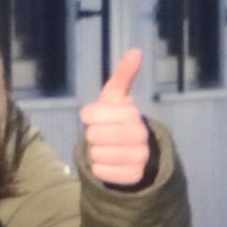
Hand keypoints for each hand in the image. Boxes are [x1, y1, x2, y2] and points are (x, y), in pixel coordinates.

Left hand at [79, 48, 152, 187]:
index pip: (89, 114)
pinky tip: (109, 163)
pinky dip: (100, 169)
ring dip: (95, 153)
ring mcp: (139, 155)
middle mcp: (140, 133)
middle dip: (92, 137)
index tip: (95, 118)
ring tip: (106, 149)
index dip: (87, 118)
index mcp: (132, 112)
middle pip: (93, 135)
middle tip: (102, 136)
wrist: (132, 152)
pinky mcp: (135, 175)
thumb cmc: (116, 120)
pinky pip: (102, 172)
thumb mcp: (115, 98)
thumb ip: (123, 75)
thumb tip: (136, 50)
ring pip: (97, 154)